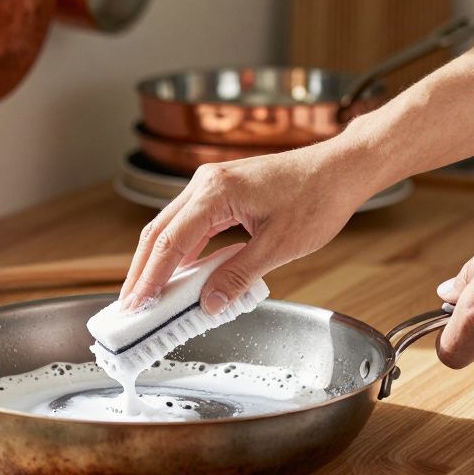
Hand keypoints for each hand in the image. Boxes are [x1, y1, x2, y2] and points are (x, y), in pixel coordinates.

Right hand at [121, 138, 383, 312]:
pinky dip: (180, 251)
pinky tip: (180, 274)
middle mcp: (206, 183)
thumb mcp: (279, 246)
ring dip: (158, 261)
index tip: (138, 304)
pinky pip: (190, 224)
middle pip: (159, 232)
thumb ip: (238, 275)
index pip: (170, 242)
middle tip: (131, 305)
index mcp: (215, 191)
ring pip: (171, 227)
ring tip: (148, 295)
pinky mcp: (222, 192)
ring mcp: (212, 184)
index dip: (151, 278)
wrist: (341, 169)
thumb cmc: (318, 197)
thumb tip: (209, 303)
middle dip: (142, 271)